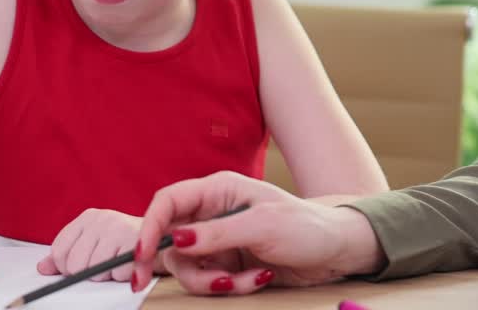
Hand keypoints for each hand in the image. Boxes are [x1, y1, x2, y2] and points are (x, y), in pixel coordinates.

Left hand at [37, 208, 140, 281]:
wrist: (163, 239)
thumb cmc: (125, 243)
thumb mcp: (93, 244)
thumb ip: (67, 254)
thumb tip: (43, 267)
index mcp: (88, 217)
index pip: (59, 251)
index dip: (66, 267)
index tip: (79, 267)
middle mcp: (102, 219)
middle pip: (74, 264)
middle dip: (88, 272)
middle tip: (103, 264)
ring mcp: (118, 228)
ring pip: (94, 271)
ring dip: (106, 275)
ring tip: (118, 262)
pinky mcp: (134, 242)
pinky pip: (116, 273)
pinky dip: (122, 276)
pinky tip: (129, 264)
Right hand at [132, 170, 384, 295]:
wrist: (336, 251)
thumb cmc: (306, 226)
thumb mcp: (262, 226)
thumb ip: (218, 233)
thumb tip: (179, 239)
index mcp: (219, 190)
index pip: (169, 202)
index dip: (150, 227)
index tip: (141, 256)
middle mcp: (214, 214)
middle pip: (171, 241)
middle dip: (176, 266)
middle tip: (152, 285)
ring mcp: (220, 242)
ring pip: (190, 267)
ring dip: (212, 282)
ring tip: (245, 280)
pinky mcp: (230, 265)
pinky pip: (212, 282)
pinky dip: (232, 287)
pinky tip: (259, 278)